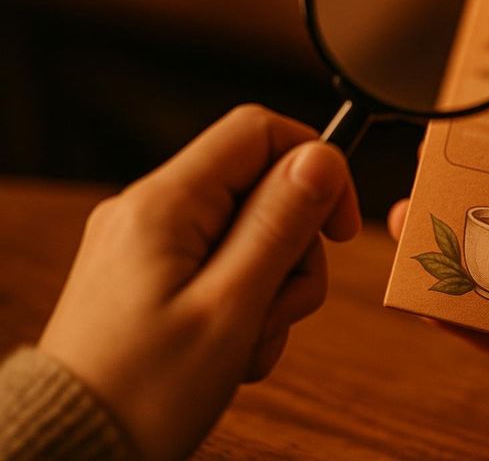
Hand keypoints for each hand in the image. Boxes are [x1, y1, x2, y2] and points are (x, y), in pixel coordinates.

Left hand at [39, 105, 360, 460]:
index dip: (315, 168)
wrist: (77, 452)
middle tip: (281, 307)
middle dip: (294, 248)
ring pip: (249, 233)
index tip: (339, 228)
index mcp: (165, 204)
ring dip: (273, 286)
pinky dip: (245, 303)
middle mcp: (150, 211)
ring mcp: (148, 244)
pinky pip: (222, 265)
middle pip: (260, 188)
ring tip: (251, 339)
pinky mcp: (151, 275)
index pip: (260, 131)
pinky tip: (233, 347)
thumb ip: (279, 224)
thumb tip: (322, 158)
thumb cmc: (143, 392)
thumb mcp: (232, 306)